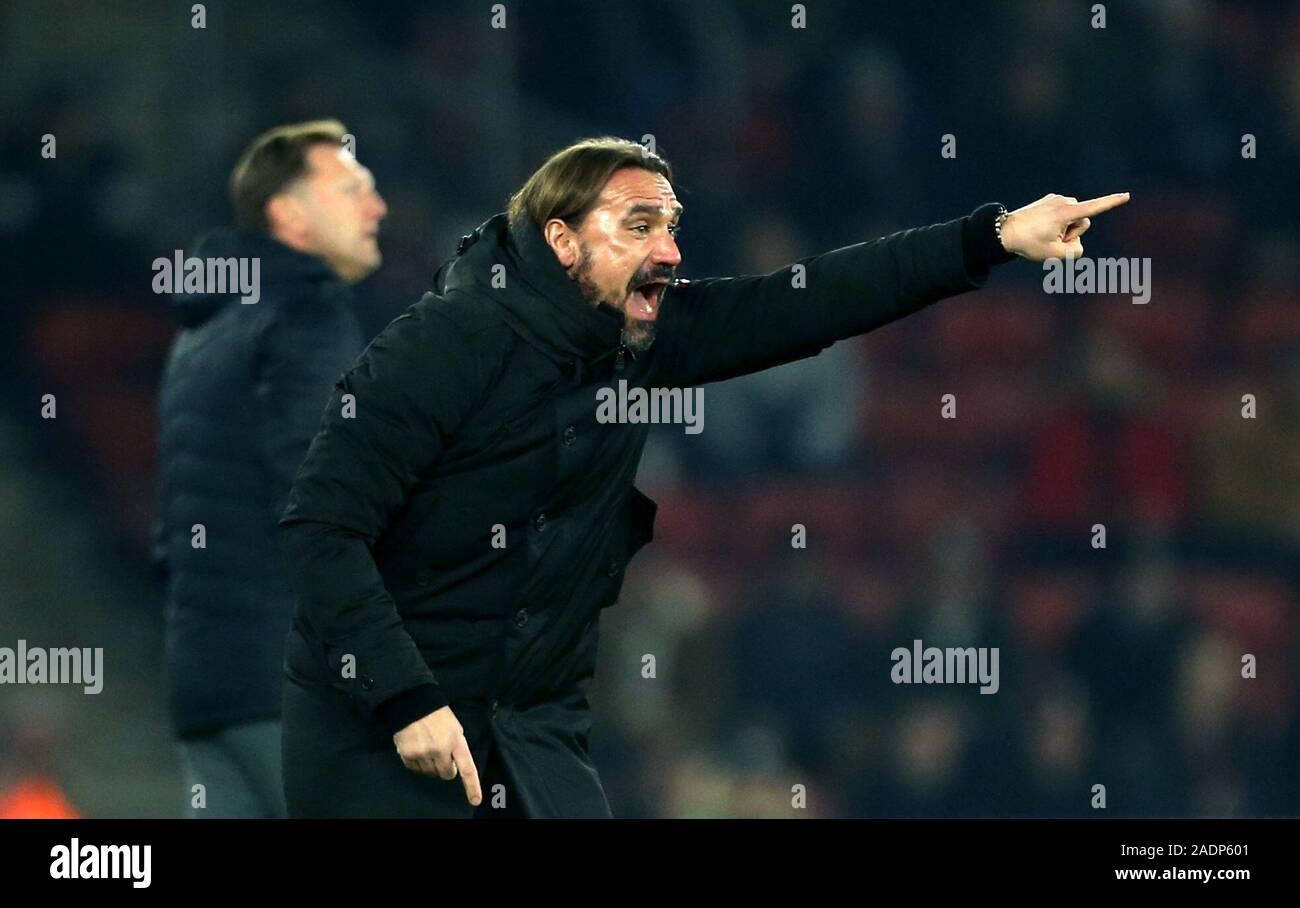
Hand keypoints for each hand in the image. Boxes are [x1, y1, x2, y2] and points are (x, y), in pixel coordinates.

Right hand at [393, 705, 481, 805]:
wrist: (412, 702)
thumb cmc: (437, 715)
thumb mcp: (454, 727)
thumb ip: (456, 747)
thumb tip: (453, 766)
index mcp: (456, 741)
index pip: (467, 768)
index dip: (472, 786)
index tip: (476, 800)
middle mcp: (441, 750)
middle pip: (446, 774)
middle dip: (445, 768)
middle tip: (441, 754)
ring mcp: (424, 753)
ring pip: (430, 773)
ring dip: (430, 765)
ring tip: (427, 746)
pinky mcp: (408, 754)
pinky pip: (415, 769)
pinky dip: (416, 763)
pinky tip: (416, 747)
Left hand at [999, 192, 1129, 260]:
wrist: (1004, 232)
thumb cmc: (1029, 244)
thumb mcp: (1055, 255)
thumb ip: (1076, 251)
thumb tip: (1077, 242)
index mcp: (1066, 213)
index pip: (1094, 208)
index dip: (1112, 203)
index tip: (1126, 195)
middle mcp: (1063, 202)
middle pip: (1082, 222)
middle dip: (1072, 234)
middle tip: (1050, 240)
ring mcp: (1055, 200)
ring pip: (1072, 219)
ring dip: (1063, 230)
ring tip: (1043, 234)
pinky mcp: (1049, 201)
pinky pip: (1062, 216)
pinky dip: (1056, 224)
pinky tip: (1040, 228)